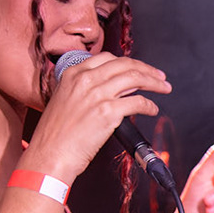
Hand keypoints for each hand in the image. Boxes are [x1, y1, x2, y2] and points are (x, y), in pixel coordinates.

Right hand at [27, 53, 170, 181]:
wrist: (49, 154)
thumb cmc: (56, 134)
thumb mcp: (65, 100)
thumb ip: (86, 90)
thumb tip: (114, 89)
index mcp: (73, 74)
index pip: (108, 58)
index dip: (129, 62)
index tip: (140, 68)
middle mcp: (85, 80)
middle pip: (125, 65)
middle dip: (147, 69)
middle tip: (160, 77)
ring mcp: (97, 94)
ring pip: (135, 78)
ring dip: (154, 83)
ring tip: (164, 88)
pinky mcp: (108, 112)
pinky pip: (138, 102)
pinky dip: (150, 105)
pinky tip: (153, 109)